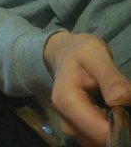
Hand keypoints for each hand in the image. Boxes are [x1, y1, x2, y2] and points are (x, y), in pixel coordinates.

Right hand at [44, 31, 130, 145]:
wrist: (64, 53)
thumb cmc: (79, 51)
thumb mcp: (95, 55)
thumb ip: (109, 77)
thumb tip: (123, 99)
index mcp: (67, 102)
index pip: (101, 132)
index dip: (122, 125)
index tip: (128, 105)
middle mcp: (67, 122)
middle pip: (102, 140)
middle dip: (120, 125)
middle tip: (123, 101)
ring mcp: (72, 129)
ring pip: (102, 141)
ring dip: (115, 125)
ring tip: (115, 102)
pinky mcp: (78, 131)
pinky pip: (99, 137)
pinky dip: (110, 125)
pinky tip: (109, 108)